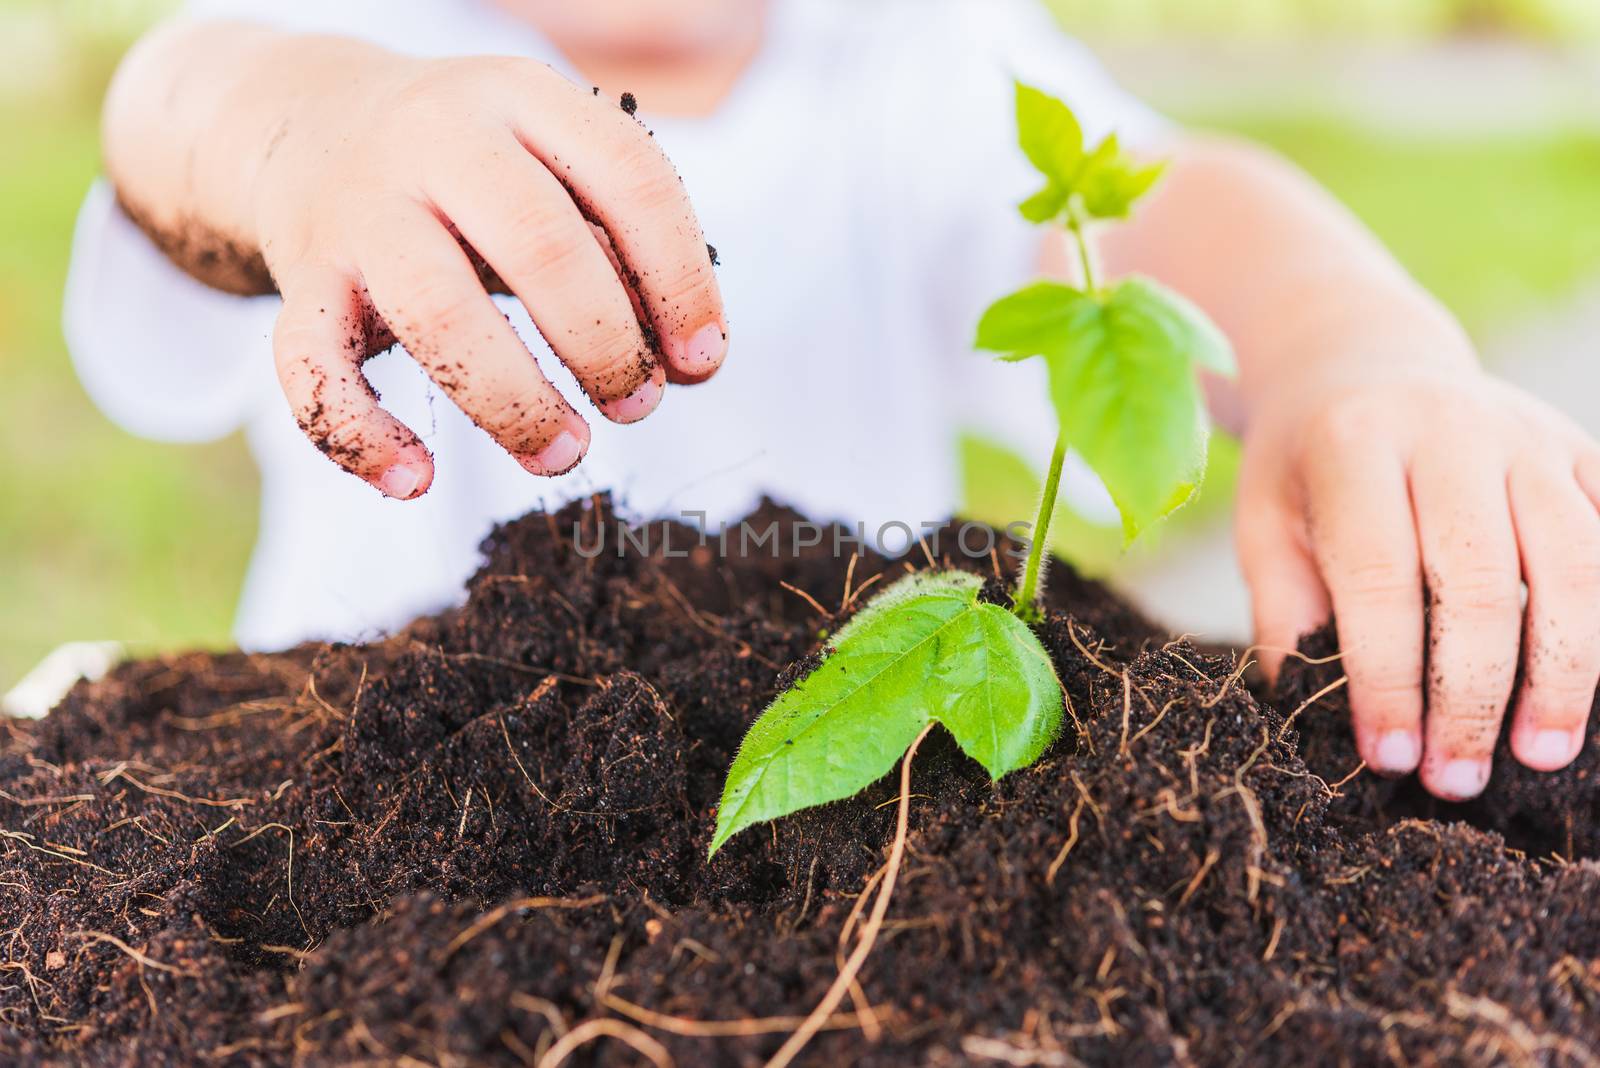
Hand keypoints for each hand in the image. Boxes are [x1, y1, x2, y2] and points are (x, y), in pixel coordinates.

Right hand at [106, 27, 725, 497]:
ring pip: (436, 314)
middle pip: (538, 244)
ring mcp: (360, 208)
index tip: (702, 362)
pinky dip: (358, 437)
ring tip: (563, 454)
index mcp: (523, 98)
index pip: (630, 177)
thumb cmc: (476, 172)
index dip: (681, 280)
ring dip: (513, 403)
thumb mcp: (552, 168)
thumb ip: (621, 246)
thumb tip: (691, 362)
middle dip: (605, 345)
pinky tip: (415, 482)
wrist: (310, 123)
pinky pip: (309, 365)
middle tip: (636, 406)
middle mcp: (437, 139)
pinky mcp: (302, 276)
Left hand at [1237, 361, 1599, 798]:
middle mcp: (1450, 429)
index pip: (1380, 575)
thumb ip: (1285, 613)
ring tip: (1538, 754)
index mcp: (1356, 444)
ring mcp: (1528, 436)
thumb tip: (1304, 714)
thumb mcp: (1265, 524)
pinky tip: (1594, 688)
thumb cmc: (1307, 468)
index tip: (1387, 756)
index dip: (1387, 675)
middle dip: (1471, 692)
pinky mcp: (1581, 449)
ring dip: (1564, 671)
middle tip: (1455, 778)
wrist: (1364, 365)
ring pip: (1575, 562)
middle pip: (1482, 578)